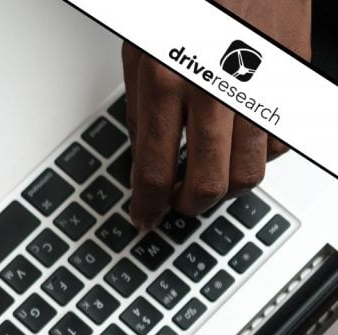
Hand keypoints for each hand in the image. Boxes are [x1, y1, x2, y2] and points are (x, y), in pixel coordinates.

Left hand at [123, 0, 310, 227]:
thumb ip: (141, 106)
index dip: (148, 203)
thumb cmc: (183, 0)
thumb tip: (143, 154)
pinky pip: (279, 144)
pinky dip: (258, 155)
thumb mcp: (141, 50)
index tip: (144, 217)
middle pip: (207, 183)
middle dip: (188, 205)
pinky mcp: (289, 83)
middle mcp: (214, 90)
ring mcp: (257, 88)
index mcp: (167, 81)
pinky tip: (239, 143)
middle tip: (177, 202)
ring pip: (249, 173)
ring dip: (224, 186)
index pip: (154, 168)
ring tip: (207, 176)